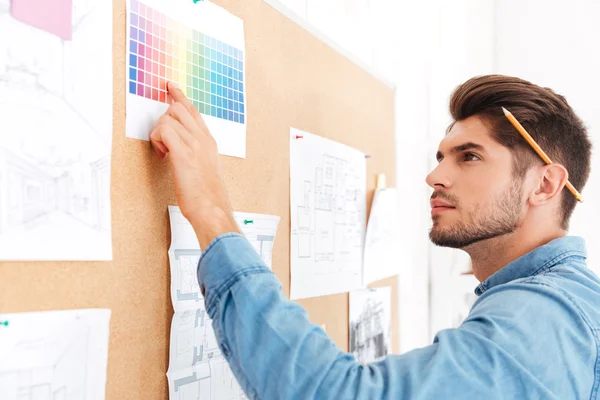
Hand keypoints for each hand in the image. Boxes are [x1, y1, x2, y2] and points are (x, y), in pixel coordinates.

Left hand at [150, 82, 239, 247]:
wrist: (212, 210)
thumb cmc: (208, 198)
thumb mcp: (206, 171)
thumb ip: (196, 156)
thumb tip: (180, 152)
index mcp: (209, 142)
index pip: (194, 111)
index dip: (180, 97)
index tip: (171, 87)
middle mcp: (203, 139)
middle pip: (179, 108)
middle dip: (164, 118)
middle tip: (162, 138)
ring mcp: (194, 144)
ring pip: (168, 117)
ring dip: (159, 133)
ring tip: (164, 152)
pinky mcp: (183, 152)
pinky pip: (163, 130)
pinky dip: (157, 139)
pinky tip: (162, 154)